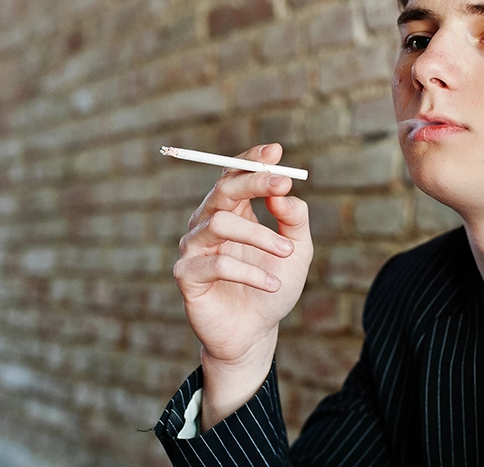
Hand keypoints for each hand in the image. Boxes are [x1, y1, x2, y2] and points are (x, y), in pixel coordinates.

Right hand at [173, 143, 312, 428]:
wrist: (255, 334)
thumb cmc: (273, 286)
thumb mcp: (296, 252)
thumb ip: (294, 220)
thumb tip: (284, 192)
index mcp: (232, 210)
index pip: (235, 173)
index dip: (252, 159)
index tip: (276, 151)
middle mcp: (207, 222)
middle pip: (222, 188)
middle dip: (253, 181)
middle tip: (282, 184)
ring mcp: (193, 248)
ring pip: (220, 222)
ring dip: (260, 235)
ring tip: (287, 254)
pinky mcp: (187, 275)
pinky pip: (217, 263)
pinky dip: (250, 272)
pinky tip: (272, 285)